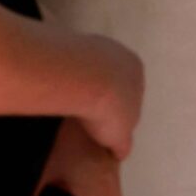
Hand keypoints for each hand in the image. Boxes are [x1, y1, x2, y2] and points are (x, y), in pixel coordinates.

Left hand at [79, 35, 143, 160]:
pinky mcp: (74, 43)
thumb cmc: (109, 111)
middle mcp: (122, 56)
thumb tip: (120, 152)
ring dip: (83, 82)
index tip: (103, 123)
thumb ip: (122, 143)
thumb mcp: (120, 137)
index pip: (131, 94)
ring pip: (91, 68)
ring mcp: (98, 47)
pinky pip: (72, 63)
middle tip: (85, 113)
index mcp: (138, 74)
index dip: (117, 110)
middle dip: (101, 94)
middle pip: (112, 78)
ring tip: (68, 102)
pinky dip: (67, 75)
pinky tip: (58, 88)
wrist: (85, 80)